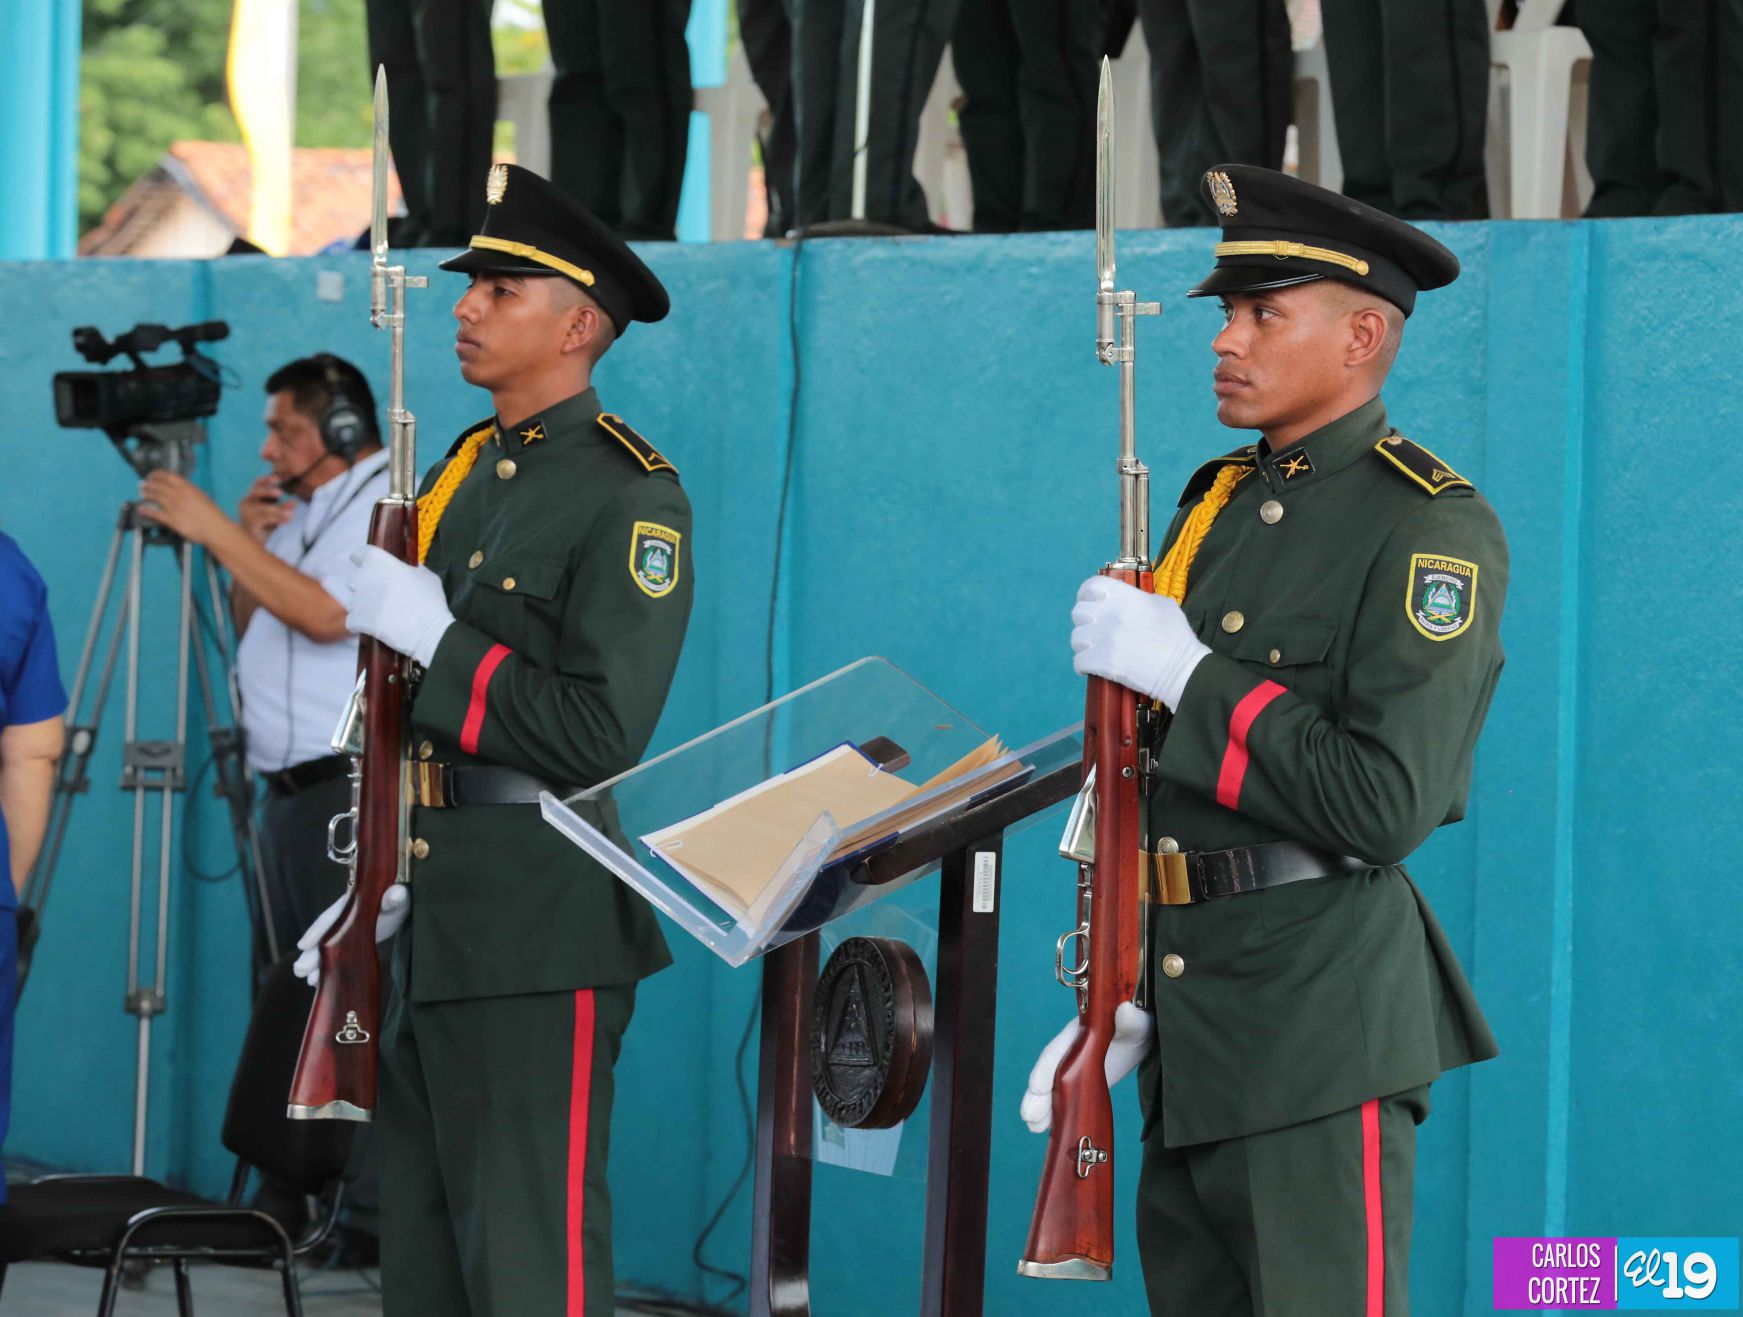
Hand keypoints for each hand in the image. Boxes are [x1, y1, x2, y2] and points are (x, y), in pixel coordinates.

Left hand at [137, 471, 227, 544]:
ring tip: (143, 493)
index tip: (153, 474)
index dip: (157, 474)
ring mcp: (174, 507)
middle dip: (149, 483)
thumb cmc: (212, 514)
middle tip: (144, 484)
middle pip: (158, 486)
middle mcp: (178, 495)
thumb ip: (190, 491)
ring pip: (155, 497)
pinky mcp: (172, 520)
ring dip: (147, 494)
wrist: (215, 528)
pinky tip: (141, 508)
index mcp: (187, 488)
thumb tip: (182, 488)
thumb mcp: (202, 496)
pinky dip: (147, 510)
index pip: (167, 476)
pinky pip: (155, 513)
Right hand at [238, 475, 291, 541]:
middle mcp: (247, 502)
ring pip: (262, 508)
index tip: (277, 478)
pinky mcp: (249, 524)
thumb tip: (294, 502)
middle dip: (268, 491)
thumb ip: (284, 507)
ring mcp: (246, 513)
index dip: (266, 480)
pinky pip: (263, 519)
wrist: (256, 543)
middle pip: (256, 492)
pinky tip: (286, 520)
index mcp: (253, 496)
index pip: (257, 484)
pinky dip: (276, 518)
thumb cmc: (267, 525)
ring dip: (277, 509)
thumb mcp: (277, 513)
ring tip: (290, 514)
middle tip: (280, 492)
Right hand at [292, 884, 409, 985]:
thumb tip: (395, 894)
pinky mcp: (350, 943)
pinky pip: (335, 956)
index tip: (304, 944)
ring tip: (309, 980)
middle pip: (325, 935)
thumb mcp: (400, 896)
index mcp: (353, 904)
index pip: (332, 916)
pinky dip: (327, 967)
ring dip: (316, 963)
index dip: (318, 930)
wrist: (401, 905)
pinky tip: (318, 981)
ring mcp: (345, 931)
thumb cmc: (399, 899)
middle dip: (311, 953)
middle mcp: (343, 918)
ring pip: (327, 948)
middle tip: (300, 970)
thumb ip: (397, 896)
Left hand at [345, 546, 453, 665]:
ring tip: (381, 615)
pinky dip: (361, 624)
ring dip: (364, 607)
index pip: (360, 554)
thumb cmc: (431, 601)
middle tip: (383, 595)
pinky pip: (352, 620)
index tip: (370, 566)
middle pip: (356, 579)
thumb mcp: (426, 576)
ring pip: (355, 601)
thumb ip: (409, 570)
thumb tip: (404, 571)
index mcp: (380, 562)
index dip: (364, 560)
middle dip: (367, 586)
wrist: (429, 631)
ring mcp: (359, 600)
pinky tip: (375, 627)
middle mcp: (364, 578)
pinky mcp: (357, 620)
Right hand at [1019, 1001, 1152, 1133]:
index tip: (1037, 1087)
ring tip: (1034, 1127)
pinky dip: (1056, 1111)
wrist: (1140, 1033)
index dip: (1047, 1067)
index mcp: (1082, 1031)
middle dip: (1039, 1094)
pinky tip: (1047, 1128)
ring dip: (1043, 1106)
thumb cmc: (1139, 1023)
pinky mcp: (1082, 1081)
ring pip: (1055, 1087)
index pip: (1060, 1048)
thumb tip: (1124, 1009)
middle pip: (1051, 1071)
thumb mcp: (1138, 1021)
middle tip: (1029, 1116)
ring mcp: (1075, 1067)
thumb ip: (1131, 1019)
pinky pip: (1066, 1097)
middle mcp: (1072, 1049)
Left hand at [1070, 577, 1209, 711]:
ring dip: (1084, 644)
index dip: (1087, 594)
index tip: (1089, 602)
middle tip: (1095, 630)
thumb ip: (1138, 597)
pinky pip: (1078, 661)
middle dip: (1086, 621)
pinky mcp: (1102, 662)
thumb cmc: (1177, 637)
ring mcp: (1104, 639)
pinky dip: (1084, 665)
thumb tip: (1122, 599)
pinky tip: (1093, 666)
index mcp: (1125, 596)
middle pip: (1079, 612)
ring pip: (1076, 638)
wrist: (1182, 670)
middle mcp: (1111, 614)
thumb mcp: (1162, 604)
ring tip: (1094, 649)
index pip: (1091, 586)